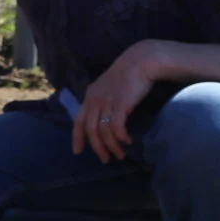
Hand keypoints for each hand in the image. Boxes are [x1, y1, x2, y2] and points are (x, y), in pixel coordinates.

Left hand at [72, 41, 161, 162]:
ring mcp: (107, 102)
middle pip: (91, 130)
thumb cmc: (129, 75)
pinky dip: (120, 137)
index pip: (79, 120)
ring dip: (111, 146)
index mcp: (91, 96)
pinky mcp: (120, 104)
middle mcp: (95, 100)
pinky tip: (127, 141)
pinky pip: (116, 127)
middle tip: (105, 159)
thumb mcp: (110, 87)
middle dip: (97, 147)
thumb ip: (104, 101)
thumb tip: (106, 120)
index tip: (77, 152)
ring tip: (120, 154)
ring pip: (103, 131)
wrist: (142, 61)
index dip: (77, 137)